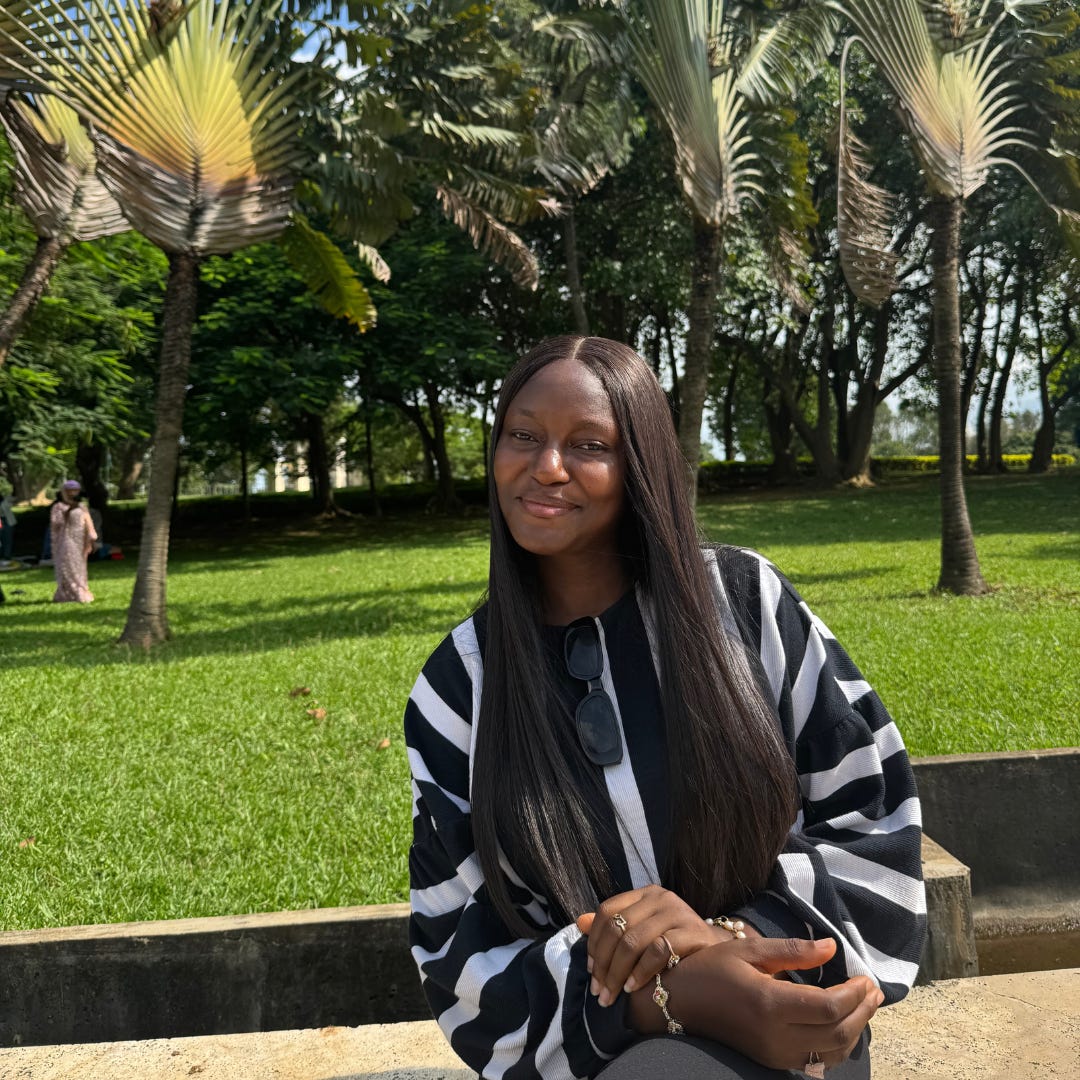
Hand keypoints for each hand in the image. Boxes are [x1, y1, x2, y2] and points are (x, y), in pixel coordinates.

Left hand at [576, 885, 750, 1005]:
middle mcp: (660, 897)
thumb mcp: (643, 930)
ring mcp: (677, 912)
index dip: (594, 941)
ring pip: (632, 941)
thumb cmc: (676, 943)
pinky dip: (640, 972)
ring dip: (617, 972)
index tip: (591, 970)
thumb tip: (579, 922)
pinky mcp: (692, 932)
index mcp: (645, 893)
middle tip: (599, 991)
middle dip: (603, 963)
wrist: (719, 953)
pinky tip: (633, 987)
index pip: (607, 911)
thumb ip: (613, 927)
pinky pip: (656, 951)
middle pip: (617, 928)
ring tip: (612, 994)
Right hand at [631, 936, 883, 1071]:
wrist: (681, 1002)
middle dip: (862, 1011)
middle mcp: (775, 1035)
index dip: (854, 995)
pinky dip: (838, 1043)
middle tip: (873, 990)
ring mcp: (774, 1053)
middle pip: (837, 1033)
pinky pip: (817, 1059)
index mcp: (769, 1003)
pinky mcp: (773, 1061)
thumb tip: (832, 948)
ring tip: (865, 1004)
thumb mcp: (749, 950)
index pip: (828, 1007)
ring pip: (832, 1051)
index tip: (865, 977)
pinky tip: (842, 1023)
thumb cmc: (712, 969)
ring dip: (856, 1029)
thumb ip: (793, 951)